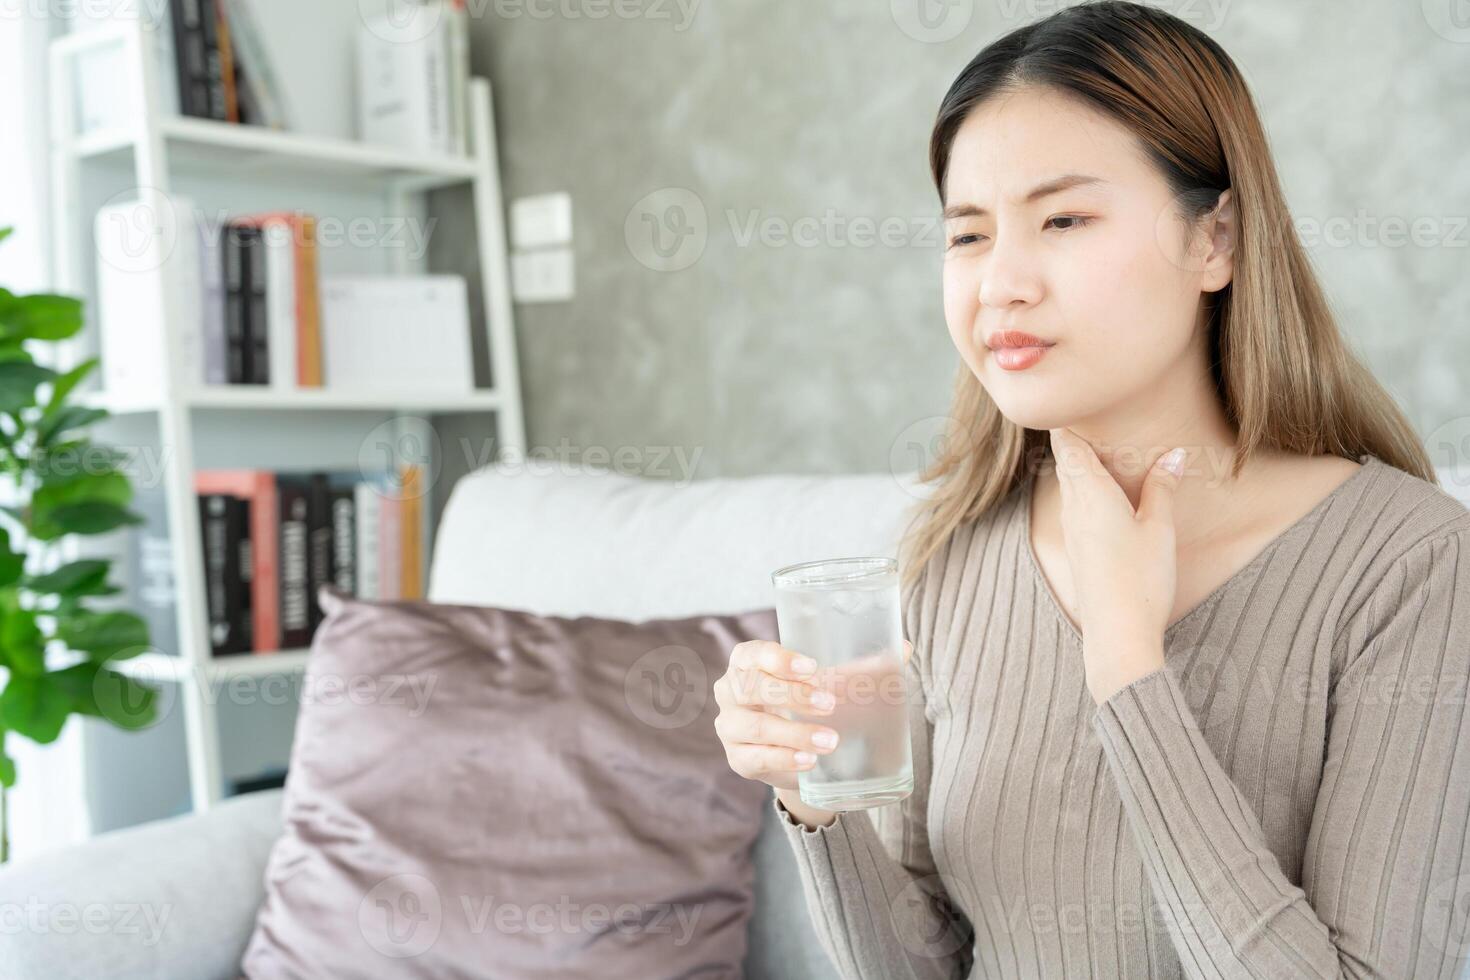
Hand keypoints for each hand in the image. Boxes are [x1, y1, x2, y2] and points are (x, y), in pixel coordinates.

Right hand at [712, 638, 912, 789]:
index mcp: (747, 661)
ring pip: (755, 727)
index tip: (812, 667)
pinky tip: (809, 761)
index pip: (751, 653)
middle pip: (751, 687)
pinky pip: (756, 758)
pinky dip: (783, 759)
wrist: (797, 750)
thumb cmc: (810, 701)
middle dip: (792, 695)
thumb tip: (905, 647)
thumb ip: (862, 666)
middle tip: (830, 703)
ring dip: (794, 733)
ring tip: (830, 740)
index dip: (777, 658)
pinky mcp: (739, 759)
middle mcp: (730, 691)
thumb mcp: (830, 681)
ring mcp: (730, 727)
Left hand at [1048, 427, 1181, 702]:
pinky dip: (1086, 491)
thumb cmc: (1140, 579)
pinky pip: (1074, 506)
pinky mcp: (1075, 548)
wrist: (1116, 633)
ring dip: (1082, 465)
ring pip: (1069, 483)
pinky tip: (1106, 495)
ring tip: (1106, 451)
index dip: (1070, 420)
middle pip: (1066, 460)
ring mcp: (1070, 528)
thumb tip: (1173, 455)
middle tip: (1095, 417)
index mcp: (1089, 491)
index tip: (1079, 399)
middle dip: (1077, 438)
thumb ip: (1163, 487)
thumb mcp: (1159, 528)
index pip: (1068, 443)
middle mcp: (1072, 506)